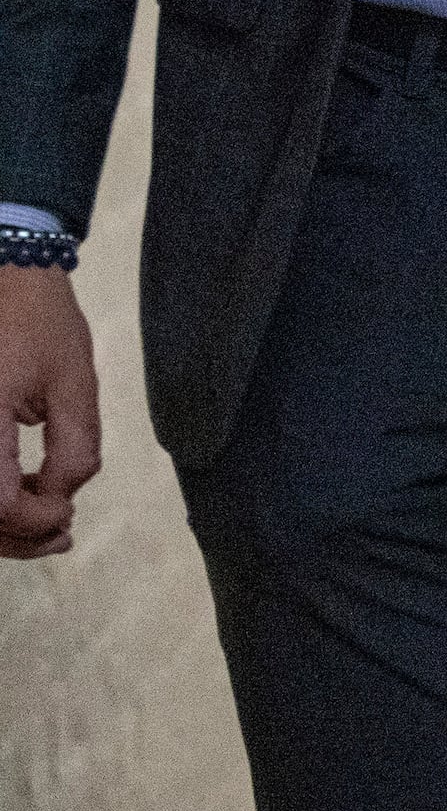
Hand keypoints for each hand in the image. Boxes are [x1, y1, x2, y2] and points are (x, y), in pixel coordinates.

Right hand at [0, 267, 101, 559]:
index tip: (69, 516)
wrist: (3, 274)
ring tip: (48, 521)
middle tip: (63, 535)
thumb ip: (75, 448)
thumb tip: (61, 500)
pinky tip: (23, 494)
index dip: (32, 521)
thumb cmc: (40, 323)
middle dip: (15, 536)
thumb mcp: (73, 383)